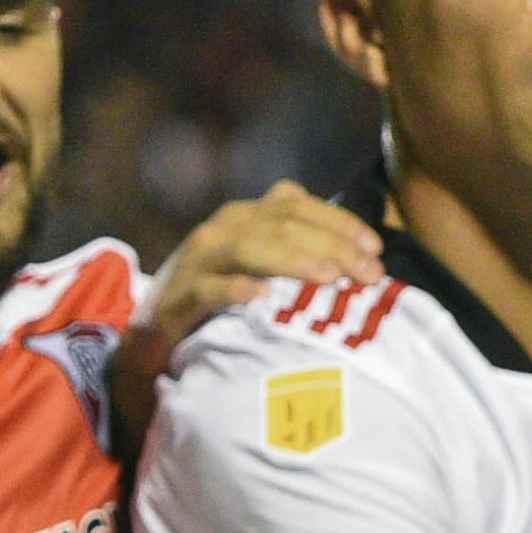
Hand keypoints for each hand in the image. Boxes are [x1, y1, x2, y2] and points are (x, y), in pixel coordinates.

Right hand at [150, 179, 383, 334]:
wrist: (156, 325)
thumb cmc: (220, 291)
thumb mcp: (260, 260)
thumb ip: (297, 244)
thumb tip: (356, 251)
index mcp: (250, 215)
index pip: (301, 207)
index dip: (341, 223)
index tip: (376, 249)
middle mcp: (226, 226)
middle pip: (285, 225)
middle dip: (332, 246)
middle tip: (368, 274)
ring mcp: (202, 257)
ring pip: (251, 248)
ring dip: (293, 260)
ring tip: (328, 277)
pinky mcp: (182, 293)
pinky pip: (211, 288)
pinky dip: (237, 290)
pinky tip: (262, 296)